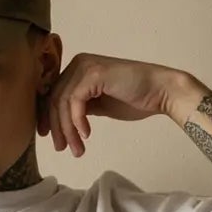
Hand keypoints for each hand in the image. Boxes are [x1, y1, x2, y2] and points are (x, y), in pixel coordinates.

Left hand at [42, 53, 202, 158]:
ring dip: (67, 129)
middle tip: (62, 148)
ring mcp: (85, 66)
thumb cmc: (137, 98)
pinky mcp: (93, 74)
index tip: (52, 139)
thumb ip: (81, 106)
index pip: (54, 95)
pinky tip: (86, 134)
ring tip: (76, 148)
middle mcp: (79, 63)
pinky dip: (77, 120)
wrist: (162, 91)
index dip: (49, 119)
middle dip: (57, 127)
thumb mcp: (100, 104)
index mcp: (79, 68)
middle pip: (54, 99)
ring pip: (62, 102)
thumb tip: (61, 121)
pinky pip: (75, 101)